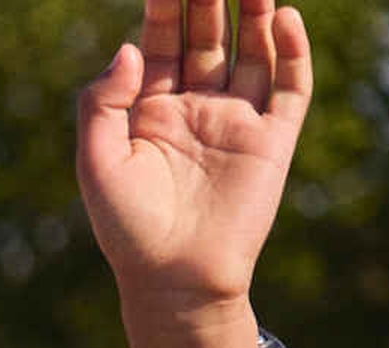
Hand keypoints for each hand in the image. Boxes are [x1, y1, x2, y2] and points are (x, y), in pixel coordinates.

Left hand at [80, 0, 311, 347]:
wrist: (174, 279)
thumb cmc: (127, 227)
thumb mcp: (97, 161)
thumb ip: (103, 103)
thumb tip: (129, 47)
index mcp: (149, 109)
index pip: (161, 42)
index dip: (165, 6)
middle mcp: (195, 106)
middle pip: (208, 36)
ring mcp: (235, 119)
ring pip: (251, 50)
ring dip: (255, 12)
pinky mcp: (272, 138)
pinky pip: (288, 85)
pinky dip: (290, 50)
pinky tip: (283, 17)